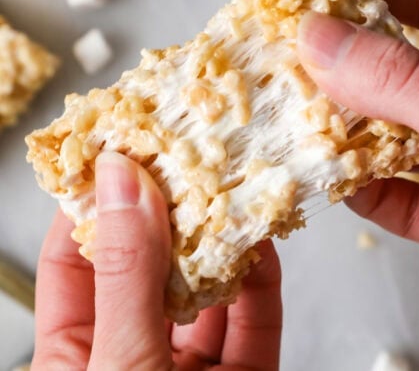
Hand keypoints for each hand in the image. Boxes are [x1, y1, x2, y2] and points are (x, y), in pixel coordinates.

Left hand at [31, 152, 281, 369]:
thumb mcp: (122, 364)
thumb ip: (127, 276)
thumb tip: (124, 182)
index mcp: (79, 357)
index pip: (73, 262)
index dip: (92, 203)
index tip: (115, 153)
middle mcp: (134, 353)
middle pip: (147, 267)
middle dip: (168, 211)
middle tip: (182, 158)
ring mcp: (191, 366)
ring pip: (205, 289)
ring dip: (220, 240)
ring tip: (228, 187)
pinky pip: (254, 318)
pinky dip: (260, 279)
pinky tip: (260, 242)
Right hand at [297, 0, 418, 298]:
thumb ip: (407, 85)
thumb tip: (324, 42)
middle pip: (410, 70)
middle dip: (351, 64)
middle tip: (298, 54)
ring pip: (404, 139)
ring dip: (354, 135)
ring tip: (304, 121)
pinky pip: (412, 202)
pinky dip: (375, 197)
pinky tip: (343, 187)